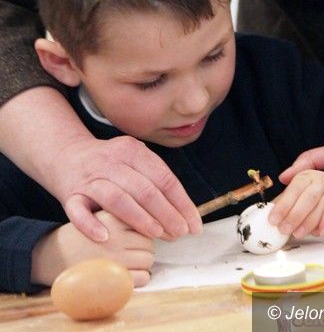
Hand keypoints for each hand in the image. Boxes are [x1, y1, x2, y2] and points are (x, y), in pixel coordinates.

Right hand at [0, 87, 201, 242]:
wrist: (66, 156)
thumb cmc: (109, 165)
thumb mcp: (134, 161)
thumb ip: (156, 180)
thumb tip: (186, 213)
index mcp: (132, 150)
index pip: (163, 177)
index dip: (181, 202)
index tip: (194, 224)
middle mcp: (111, 161)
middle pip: (144, 189)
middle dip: (166, 213)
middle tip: (179, 233)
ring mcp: (90, 178)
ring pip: (117, 198)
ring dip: (139, 218)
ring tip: (157, 235)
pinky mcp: (70, 195)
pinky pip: (78, 211)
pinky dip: (91, 224)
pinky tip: (105, 237)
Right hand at [31, 211, 153, 286]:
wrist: (54, 256)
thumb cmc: (83, 233)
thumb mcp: (102, 211)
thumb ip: (127, 209)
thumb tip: (159, 216)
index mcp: (113, 216)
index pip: (147, 218)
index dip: (147, 226)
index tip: (146, 230)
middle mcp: (115, 235)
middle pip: (150, 240)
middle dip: (145, 244)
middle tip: (132, 247)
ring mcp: (114, 258)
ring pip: (149, 258)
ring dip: (144, 261)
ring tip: (128, 259)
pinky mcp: (113, 278)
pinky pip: (143, 277)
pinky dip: (140, 277)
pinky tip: (126, 272)